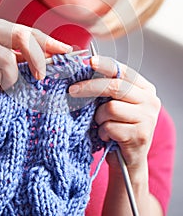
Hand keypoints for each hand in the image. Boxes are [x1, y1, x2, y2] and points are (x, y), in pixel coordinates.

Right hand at [0, 18, 71, 90]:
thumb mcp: (7, 61)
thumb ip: (26, 57)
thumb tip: (55, 57)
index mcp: (2, 28)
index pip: (30, 32)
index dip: (50, 42)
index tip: (66, 51)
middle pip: (22, 38)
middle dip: (37, 59)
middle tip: (40, 77)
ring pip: (8, 62)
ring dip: (9, 80)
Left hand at [69, 55, 160, 171]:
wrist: (128, 160)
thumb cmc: (119, 127)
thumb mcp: (116, 103)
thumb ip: (108, 88)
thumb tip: (85, 71)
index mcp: (145, 89)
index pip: (124, 71)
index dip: (106, 65)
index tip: (90, 62)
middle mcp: (150, 101)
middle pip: (115, 87)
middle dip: (89, 87)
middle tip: (72, 90)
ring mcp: (147, 118)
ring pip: (110, 108)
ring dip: (99, 117)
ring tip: (102, 124)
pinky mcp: (140, 135)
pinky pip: (110, 126)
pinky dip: (103, 132)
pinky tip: (108, 137)